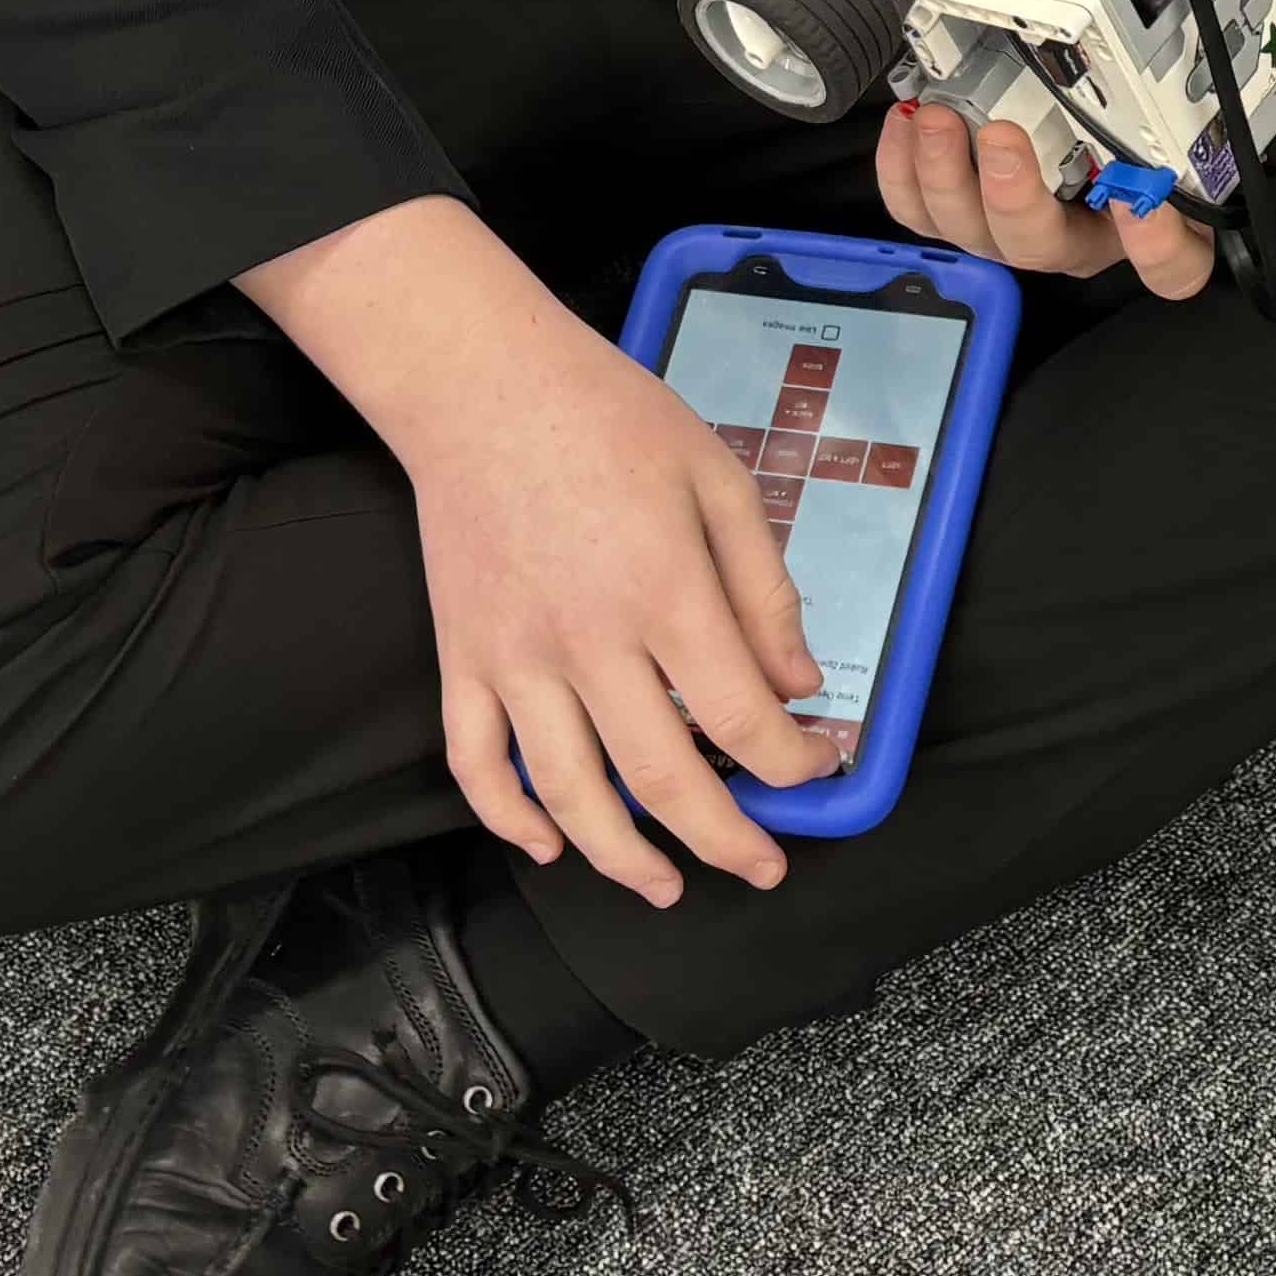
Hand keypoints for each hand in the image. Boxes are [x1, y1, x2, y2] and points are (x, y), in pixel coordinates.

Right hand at [240, 196, 834, 903]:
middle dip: (724, 842)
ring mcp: (515, 658)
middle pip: (663, 780)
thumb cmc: (610, 419)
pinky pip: (473, 763)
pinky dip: (507, 818)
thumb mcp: (718, 480)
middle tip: (762, 869)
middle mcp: (588, 643)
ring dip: (621, 860)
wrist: (480, 385)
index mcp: (665, 593)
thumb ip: (763, 588)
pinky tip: (548, 844)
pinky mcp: (461, 658)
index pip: (741, 716)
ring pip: (567, 795)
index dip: (790, 763)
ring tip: (665, 889)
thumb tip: (797, 684)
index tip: (815, 770)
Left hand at [875, 100, 1218, 300]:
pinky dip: (902, 168)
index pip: (1171, 265)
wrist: (1063, 113)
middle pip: (1043, 246)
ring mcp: (1010, 228)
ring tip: (937, 121)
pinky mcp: (958, 211)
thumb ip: (1184, 114)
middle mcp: (1074, 238)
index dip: (1156, 243)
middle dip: (1014, 195)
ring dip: (946, 176)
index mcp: (1142, 226)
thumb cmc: (1122, 124)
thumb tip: (1179, 82)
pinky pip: (920, 210)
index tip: (1140, 202)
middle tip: (1002, 137)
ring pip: (971, 230)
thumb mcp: (1171, 122)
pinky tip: (905, 124)